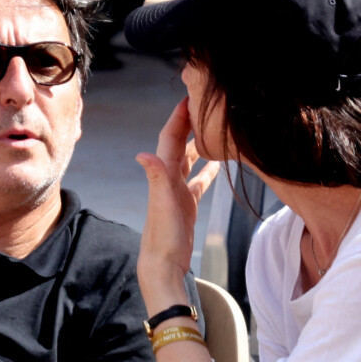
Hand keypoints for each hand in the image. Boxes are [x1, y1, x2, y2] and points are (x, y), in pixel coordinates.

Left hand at [136, 98, 219, 306]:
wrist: (163, 264)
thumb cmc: (163, 236)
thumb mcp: (163, 205)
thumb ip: (156, 178)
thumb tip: (143, 153)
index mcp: (163, 174)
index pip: (169, 138)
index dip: (178, 118)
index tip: (190, 97)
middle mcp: (168, 178)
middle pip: (178, 144)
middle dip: (188, 124)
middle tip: (203, 105)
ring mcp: (177, 191)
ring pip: (188, 160)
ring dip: (197, 144)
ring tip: (212, 129)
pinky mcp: (187, 204)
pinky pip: (198, 181)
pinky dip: (206, 170)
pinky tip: (217, 165)